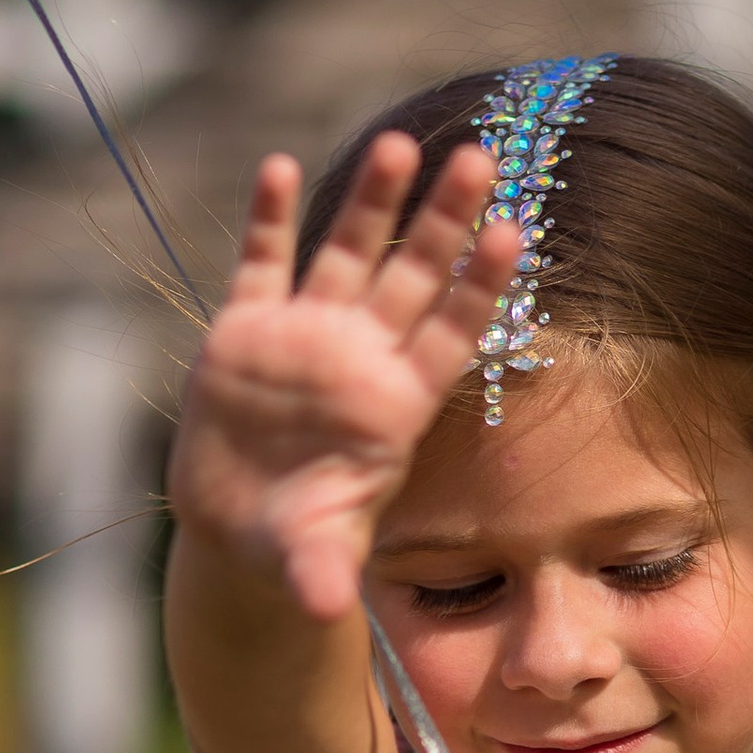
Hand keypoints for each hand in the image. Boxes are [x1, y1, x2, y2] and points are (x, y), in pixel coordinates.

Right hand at [170, 134, 519, 621]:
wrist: (237, 526)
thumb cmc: (295, 541)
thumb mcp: (308, 558)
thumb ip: (321, 569)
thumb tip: (326, 609)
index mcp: (394, 405)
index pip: (450, 333)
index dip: (479, 286)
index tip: (515, 235)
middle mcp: (359, 357)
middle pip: (413, 275)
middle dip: (444, 219)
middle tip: (482, 156)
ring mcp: (304, 336)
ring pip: (348, 253)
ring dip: (371, 200)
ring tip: (399, 143)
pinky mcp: (245, 331)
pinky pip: (261, 264)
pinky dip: (269, 218)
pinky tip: (279, 167)